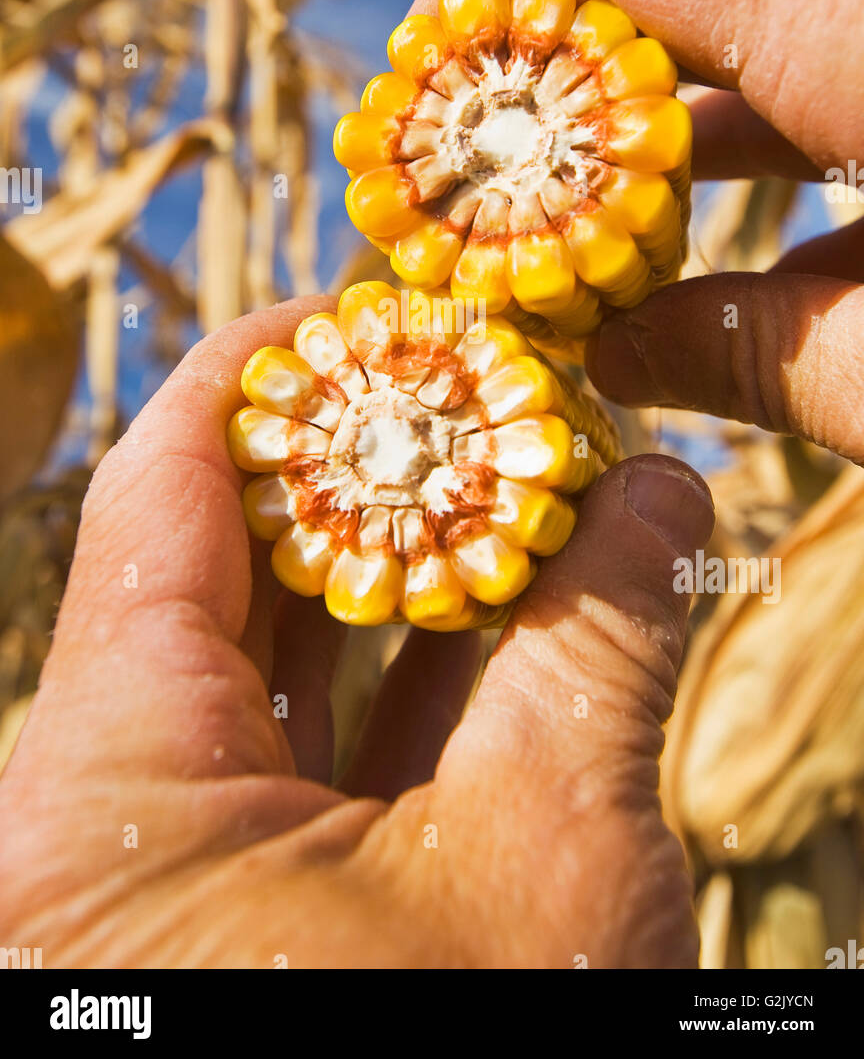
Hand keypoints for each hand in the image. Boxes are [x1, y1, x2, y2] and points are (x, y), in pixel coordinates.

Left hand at [0, 292, 712, 967]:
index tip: (393, 303)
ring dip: (408, 557)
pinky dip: (411, 663)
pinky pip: (312, 734)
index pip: (169, 483)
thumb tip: (665, 484)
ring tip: (521, 466)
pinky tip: (510, 597)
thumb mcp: (541, 876)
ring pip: (284, 644)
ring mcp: (162, 851)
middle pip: (231, 549)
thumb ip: (599, 656)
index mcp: (101, 779)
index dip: (283, 364)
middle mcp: (99, 800)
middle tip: (493, 378)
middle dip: (372, 458)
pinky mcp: (228, 891)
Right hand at [411, 0, 863, 462]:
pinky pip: (825, 66)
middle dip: (553, 74)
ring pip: (749, 30)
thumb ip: (754, 359)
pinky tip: (717, 251)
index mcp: (855, 31)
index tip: (412, 77)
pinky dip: (751, 140)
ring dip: (645, 121)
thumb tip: (614, 364)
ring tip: (565, 228)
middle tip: (471, 181)